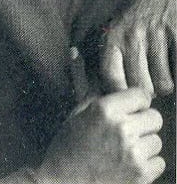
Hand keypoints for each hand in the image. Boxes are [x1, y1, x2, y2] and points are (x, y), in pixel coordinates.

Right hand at [36, 88, 164, 183]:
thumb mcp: (76, 111)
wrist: (62, 183)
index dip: (134, 103)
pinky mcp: (141, 176)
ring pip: (157, 141)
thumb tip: (74, 51)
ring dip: (144, 145)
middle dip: (143, 124)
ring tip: (123, 150)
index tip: (126, 111)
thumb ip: (82, 80)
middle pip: (154, 117)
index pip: (141, 95)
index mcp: (105, 109)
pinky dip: (147, 165)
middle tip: (126, 131)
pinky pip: (159, 162)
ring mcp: (133, 153)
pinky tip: (128, 165)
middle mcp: (122, 128)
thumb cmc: (68, 145)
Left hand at [101, 0, 175, 96]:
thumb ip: (113, 59)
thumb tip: (113, 95)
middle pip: (139, 86)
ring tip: (163, 74)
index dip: (120, 92)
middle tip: (150, 86)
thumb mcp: (116, 32)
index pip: (110, 76)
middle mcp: (132, 36)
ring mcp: (157, 34)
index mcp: (114, 37)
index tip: (127, 96)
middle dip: (146, 92)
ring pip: (163, 84)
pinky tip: (173, 67)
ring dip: (165, 85)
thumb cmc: (136, 19)